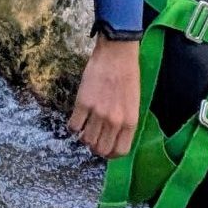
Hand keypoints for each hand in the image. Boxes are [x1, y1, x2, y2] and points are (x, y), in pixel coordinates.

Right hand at [70, 36, 143, 159]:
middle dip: (96, 147)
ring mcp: (98, 113)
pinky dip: (73, 127)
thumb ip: (125, 122)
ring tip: (85, 127)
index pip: (120, 151)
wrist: (117, 54)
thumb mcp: (134, 102)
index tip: (106, 148)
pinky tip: (77, 119)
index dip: (111, 153)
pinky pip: (73, 126)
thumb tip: (113, 137)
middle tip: (93, 138)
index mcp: (130, 121)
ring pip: (86, 140)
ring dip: (84, 137)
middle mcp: (114, 121)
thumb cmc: (128, 75)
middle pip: (101, 149)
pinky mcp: (83, 103)